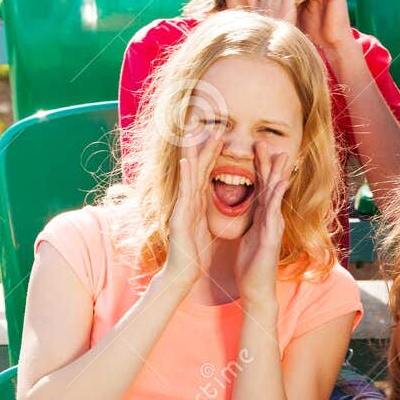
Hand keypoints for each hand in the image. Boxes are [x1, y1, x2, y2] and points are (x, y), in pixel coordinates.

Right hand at [163, 132, 222, 291]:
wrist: (184, 273)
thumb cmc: (194, 252)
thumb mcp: (203, 227)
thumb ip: (203, 211)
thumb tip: (206, 200)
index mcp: (197, 203)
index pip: (206, 174)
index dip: (212, 155)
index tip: (220, 136)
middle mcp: (188, 201)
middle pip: (198, 170)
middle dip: (205, 148)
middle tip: (212, 125)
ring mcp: (182, 208)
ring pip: (189, 176)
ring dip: (193, 154)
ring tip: (194, 134)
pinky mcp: (180, 218)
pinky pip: (184, 195)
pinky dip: (186, 177)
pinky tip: (186, 162)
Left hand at [236, 144, 291, 306]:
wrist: (256, 289)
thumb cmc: (251, 265)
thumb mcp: (248, 236)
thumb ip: (251, 220)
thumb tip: (251, 209)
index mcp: (262, 217)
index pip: (261, 187)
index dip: (258, 167)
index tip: (256, 147)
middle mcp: (271, 219)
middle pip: (270, 186)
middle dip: (268, 163)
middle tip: (265, 141)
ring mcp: (274, 227)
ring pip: (275, 196)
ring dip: (276, 174)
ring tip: (279, 156)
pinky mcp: (272, 237)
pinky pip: (273, 214)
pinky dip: (275, 198)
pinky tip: (277, 185)